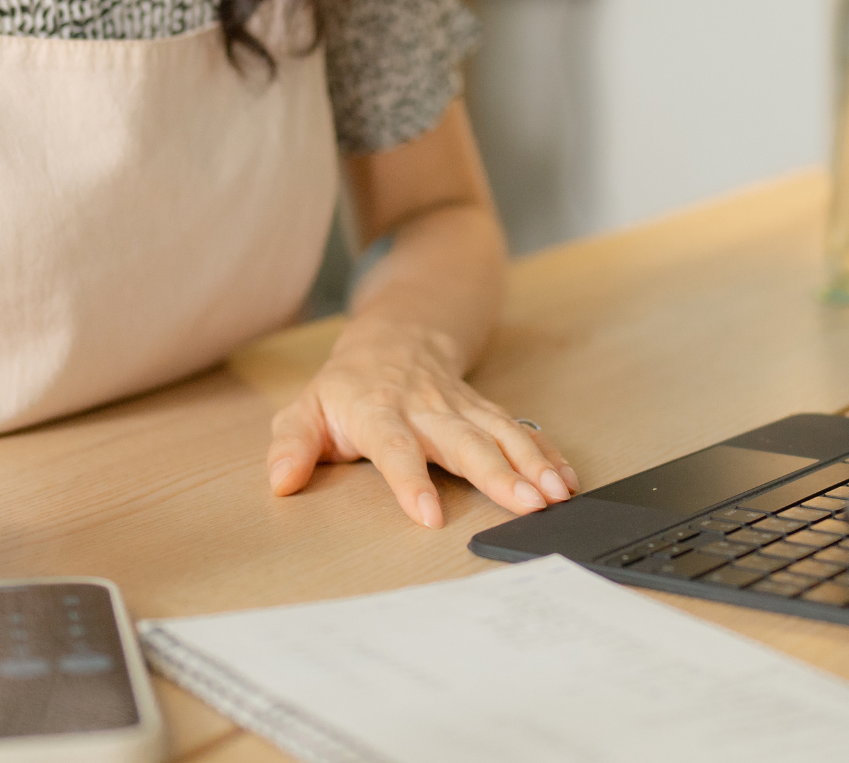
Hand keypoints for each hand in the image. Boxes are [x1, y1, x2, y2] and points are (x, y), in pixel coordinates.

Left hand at [265, 320, 578, 527]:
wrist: (395, 334)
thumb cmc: (347, 387)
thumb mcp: (307, 409)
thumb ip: (292, 445)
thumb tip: (281, 480)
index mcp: (377, 411)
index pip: (394, 447)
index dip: (409, 480)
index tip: (428, 514)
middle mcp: (424, 407)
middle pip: (462, 440)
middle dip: (496, 473)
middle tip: (527, 504)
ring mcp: (460, 406)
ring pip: (498, 434)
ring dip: (530, 464)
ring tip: (556, 495)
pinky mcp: (484, 409)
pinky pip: (518, 430)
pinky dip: (545, 453)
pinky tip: (567, 479)